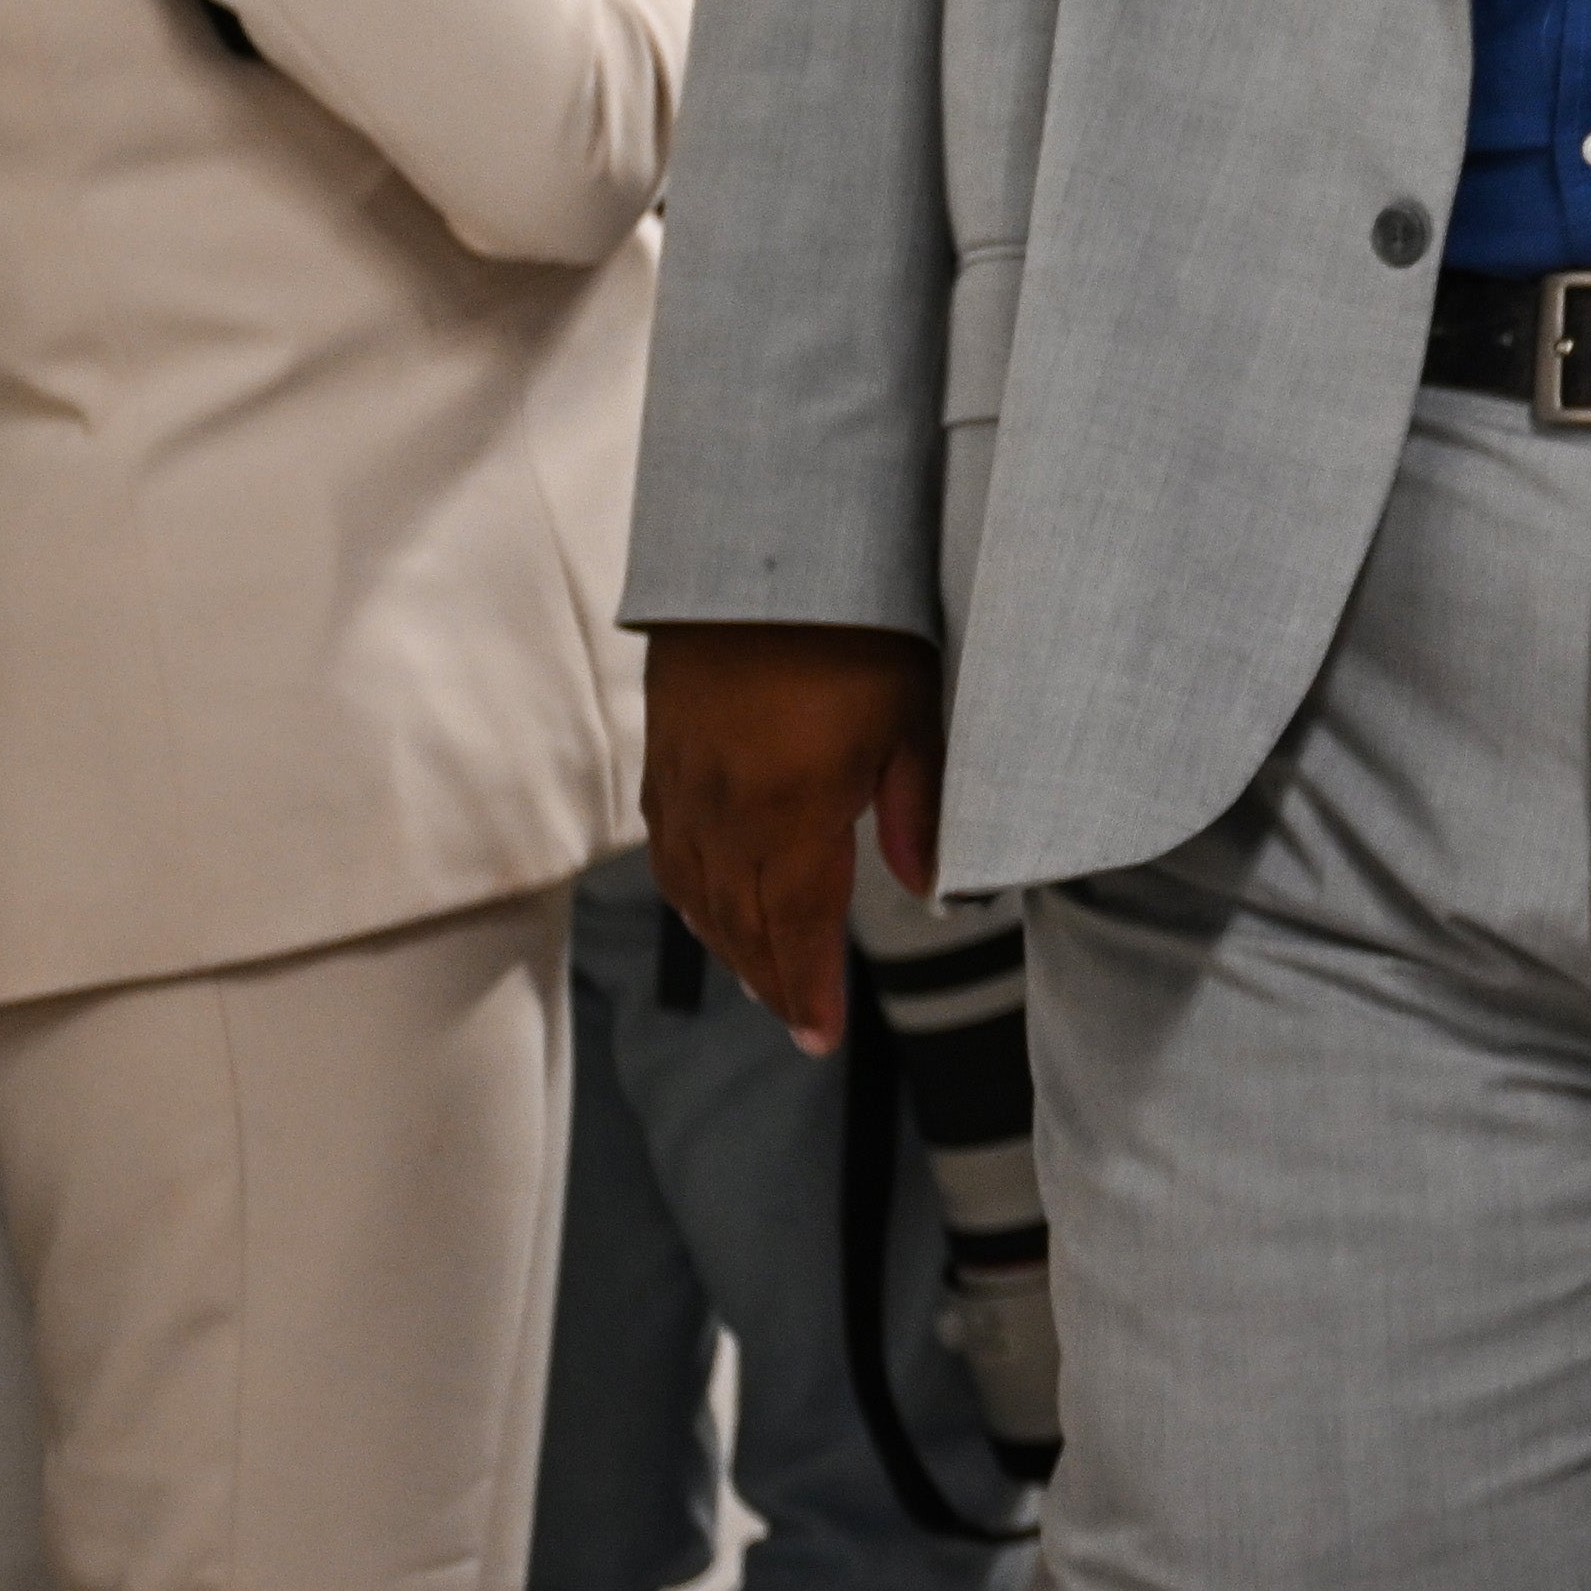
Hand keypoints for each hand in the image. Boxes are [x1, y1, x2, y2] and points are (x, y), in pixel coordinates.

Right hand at [643, 622, 940, 1045]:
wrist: (763, 554)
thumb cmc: (858, 628)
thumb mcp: (914, 717)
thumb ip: (919, 810)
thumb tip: (927, 890)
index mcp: (791, 811)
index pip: (797, 927)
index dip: (808, 988)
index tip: (821, 1036)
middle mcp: (725, 811)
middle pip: (742, 924)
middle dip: (772, 980)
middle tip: (800, 1023)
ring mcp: (685, 784)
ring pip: (698, 894)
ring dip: (731, 946)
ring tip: (766, 982)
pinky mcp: (663, 754)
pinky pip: (669, 850)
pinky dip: (691, 896)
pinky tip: (710, 909)